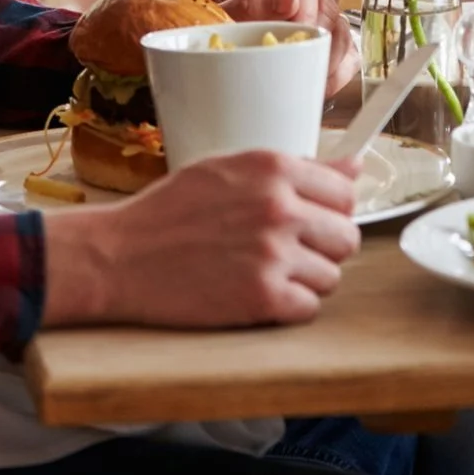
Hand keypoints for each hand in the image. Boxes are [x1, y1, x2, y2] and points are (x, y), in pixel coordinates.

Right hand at [41, 149, 361, 327]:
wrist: (118, 256)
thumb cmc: (170, 211)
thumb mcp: (231, 169)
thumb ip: (298, 168)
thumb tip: (355, 166)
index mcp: (274, 168)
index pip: (346, 193)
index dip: (329, 212)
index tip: (309, 221)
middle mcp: (280, 207)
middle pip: (347, 237)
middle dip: (323, 248)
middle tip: (288, 253)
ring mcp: (272, 254)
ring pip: (332, 276)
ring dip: (305, 280)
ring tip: (266, 273)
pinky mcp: (261, 297)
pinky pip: (308, 308)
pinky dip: (288, 308)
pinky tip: (259, 296)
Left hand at [210, 0, 357, 93]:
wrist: (223, 22)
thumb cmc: (216, 17)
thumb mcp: (218, 8)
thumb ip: (245, 4)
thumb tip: (290, 2)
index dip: (305, 6)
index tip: (299, 30)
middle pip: (325, 5)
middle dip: (315, 40)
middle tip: (297, 68)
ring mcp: (318, 6)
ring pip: (340, 28)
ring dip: (328, 58)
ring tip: (306, 81)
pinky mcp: (328, 32)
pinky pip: (348, 50)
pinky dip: (338, 71)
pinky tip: (320, 86)